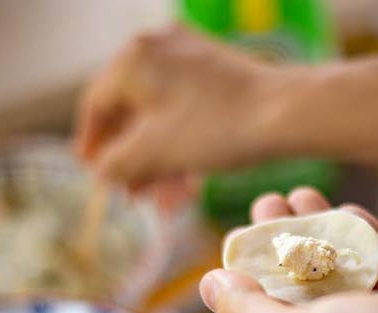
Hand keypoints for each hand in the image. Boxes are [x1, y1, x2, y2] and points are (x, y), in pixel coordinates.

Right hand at [75, 25, 281, 186]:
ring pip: (162, 115)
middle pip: (131, 113)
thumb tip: (100, 170)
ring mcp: (190, 56)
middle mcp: (158, 48)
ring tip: (168, 200)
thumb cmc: (216, 129)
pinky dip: (183, 144)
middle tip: (136, 195)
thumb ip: (114, 164)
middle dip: (134, 161)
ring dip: (160, 161)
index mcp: (132, 59)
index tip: (95, 175)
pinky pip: (186, 109)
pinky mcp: (218, 71)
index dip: (93, 146)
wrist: (285, 113)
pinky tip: (190, 181)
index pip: (96, 106)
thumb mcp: (152, 153)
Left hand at [199, 188, 377, 312]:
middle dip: (283, 242)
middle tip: (272, 198)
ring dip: (323, 233)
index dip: (248, 268)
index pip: (260, 311)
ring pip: (343, 272)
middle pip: (299, 286)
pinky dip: (366, 241)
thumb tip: (208, 285)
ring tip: (305, 192)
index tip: (245, 227)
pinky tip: (351, 212)